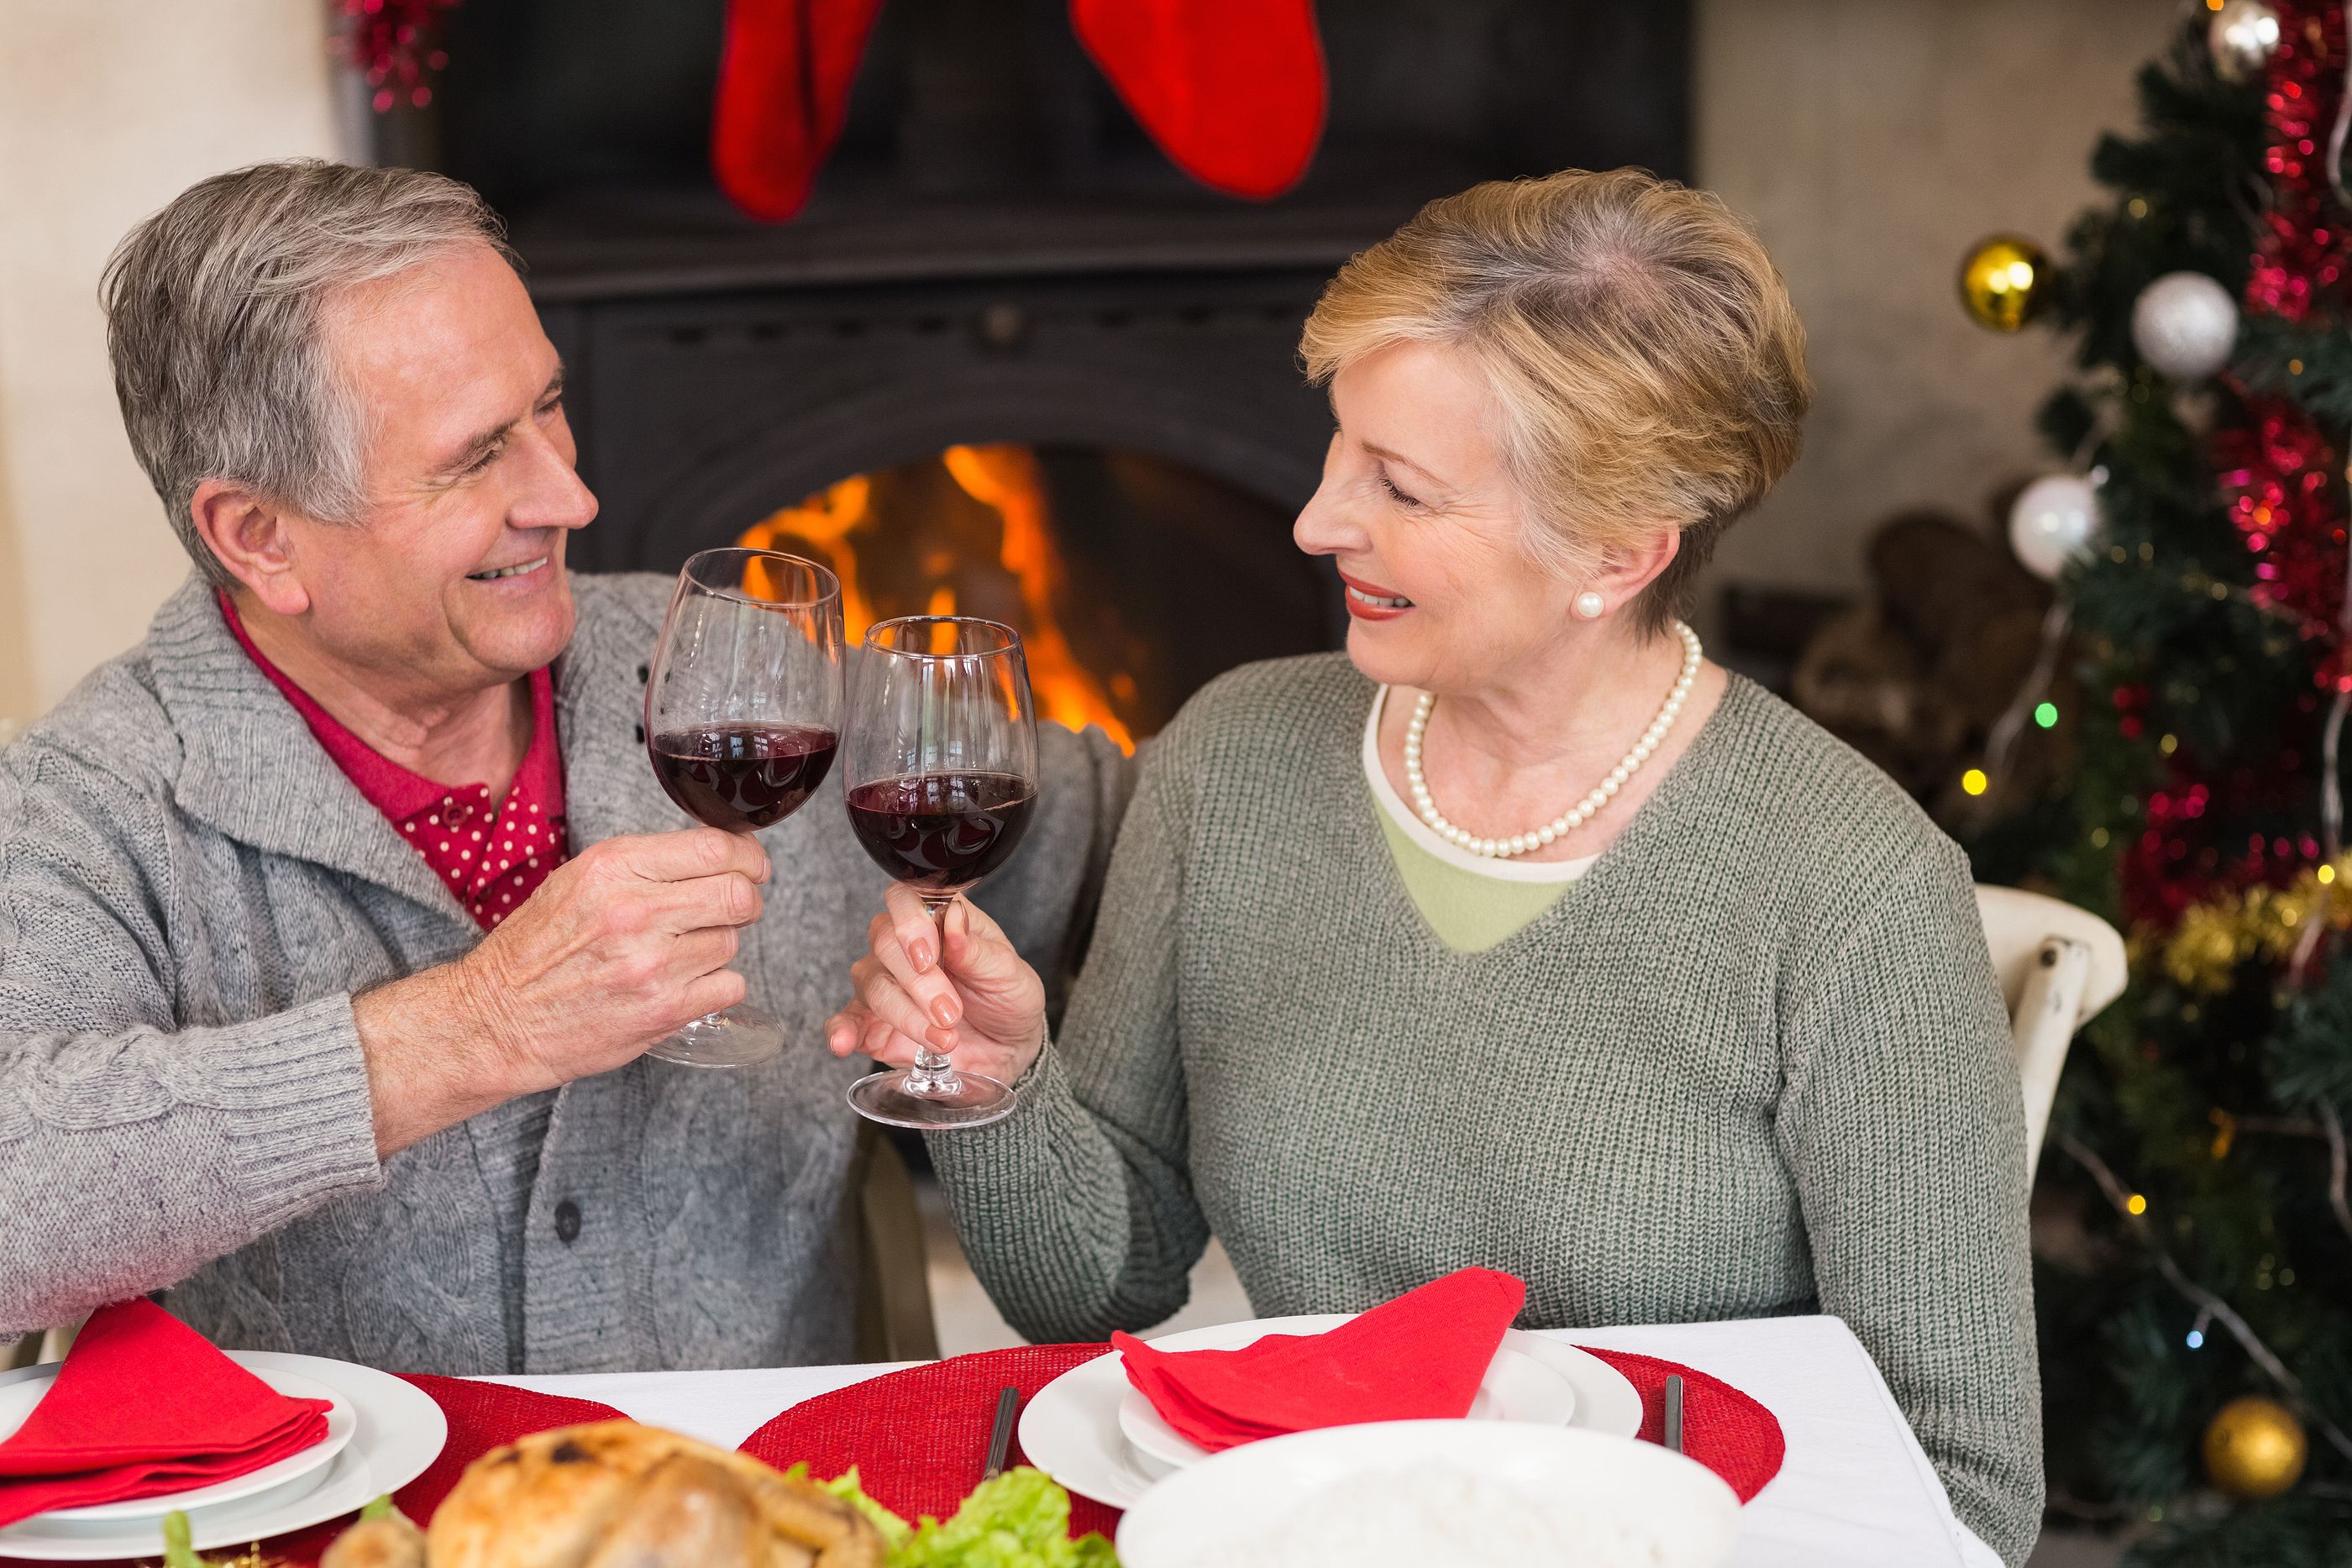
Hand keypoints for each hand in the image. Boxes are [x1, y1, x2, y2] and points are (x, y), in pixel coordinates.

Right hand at [355, 828, 769, 1153]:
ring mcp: (652, 965)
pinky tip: (685, 985)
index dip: (747, 856)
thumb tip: (717, 854)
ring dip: (718, 946)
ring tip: (680, 953)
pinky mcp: (663, 1011)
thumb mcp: (578, 880)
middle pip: (738, 894)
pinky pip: (730, 986)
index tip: (751, 866)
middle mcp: (636, 911)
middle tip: (732, 908)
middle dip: (745, 899)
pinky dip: (716, 986)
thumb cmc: (534, 950)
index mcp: (613, 867)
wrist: (495, 1020)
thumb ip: (644, 865)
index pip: (715, 846)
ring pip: (733, 941)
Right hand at [824, 883, 1046, 1085]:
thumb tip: (953, 920)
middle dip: (919, 983)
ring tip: (943, 1038)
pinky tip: (843, 1043)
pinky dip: (840, 1030)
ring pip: (871, 985)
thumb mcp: (1009, 973)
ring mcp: (885, 984)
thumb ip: (979, 950)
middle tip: (951, 1012)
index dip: (909, 924)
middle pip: (885, 944)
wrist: (1007, 1047)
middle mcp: (903, 947)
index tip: (929, 957)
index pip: (904, 900)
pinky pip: (844, 1021)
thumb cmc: (1006, 997)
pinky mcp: (872, 1023)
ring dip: (905, 1015)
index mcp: (937, 919)